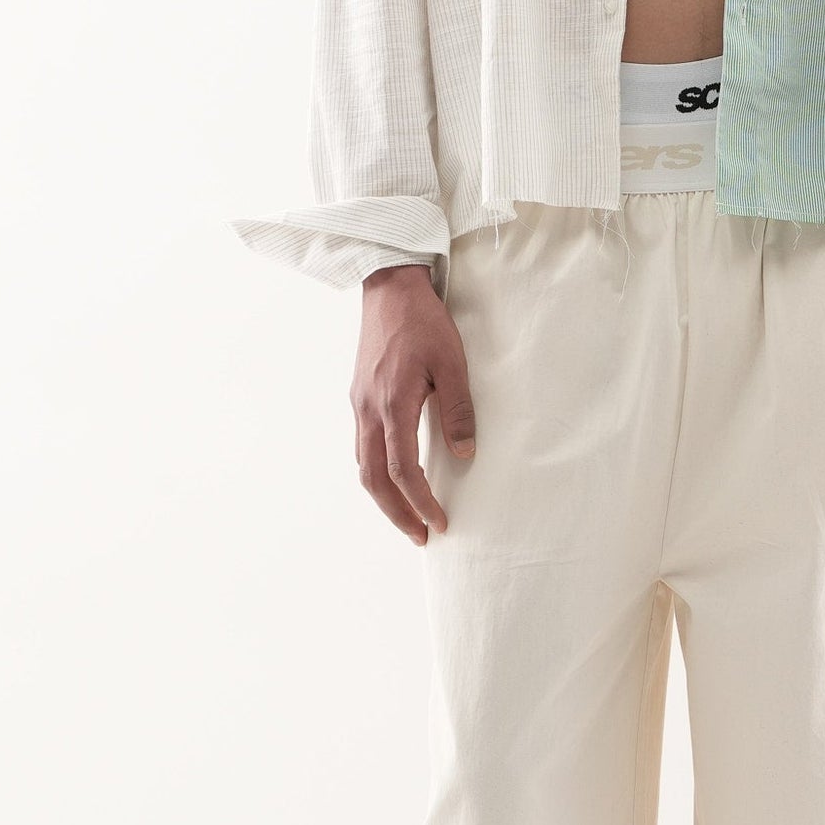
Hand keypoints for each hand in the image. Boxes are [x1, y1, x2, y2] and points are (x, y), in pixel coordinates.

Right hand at [351, 264, 476, 544]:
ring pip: (363, 466)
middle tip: (421, 537)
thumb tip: (465, 454)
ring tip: (408, 516)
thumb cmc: (423, 321)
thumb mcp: (452, 363)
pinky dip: (376, 473)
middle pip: (374, 480)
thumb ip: (458, 410)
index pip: (403, 470)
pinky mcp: (358, 397)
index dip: (420, 502)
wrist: (389, 287)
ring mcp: (359, 405)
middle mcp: (368, 410)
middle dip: (396, 514)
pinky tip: (394, 478)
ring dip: (384, 497)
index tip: (440, 523)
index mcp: (392, 404)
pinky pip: (362, 447)